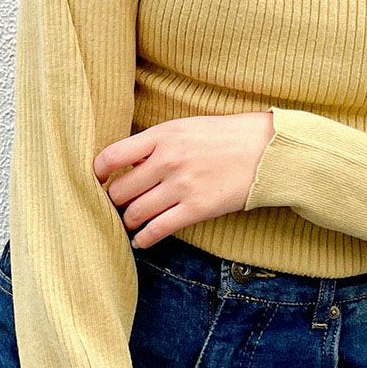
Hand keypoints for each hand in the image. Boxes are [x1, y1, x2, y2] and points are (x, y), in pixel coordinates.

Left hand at [93, 111, 274, 248]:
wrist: (268, 150)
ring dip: (129, 221)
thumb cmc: (227, 136)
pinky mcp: (197, 209)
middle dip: (116, 201)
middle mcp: (167, 160)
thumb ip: (156, 143)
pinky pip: (157, 230)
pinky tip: (141, 240)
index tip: (99, 181)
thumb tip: (129, 166)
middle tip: (119, 205)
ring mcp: (182, 186)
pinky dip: (144, 239)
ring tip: (131, 222)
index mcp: (162, 135)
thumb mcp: (187, 127)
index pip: (111, 157)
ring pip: (135, 213)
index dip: (98, 173)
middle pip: (120, 190)